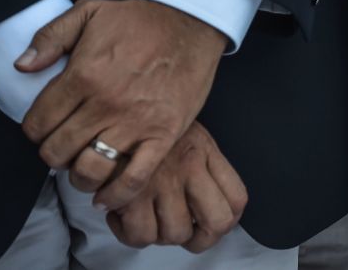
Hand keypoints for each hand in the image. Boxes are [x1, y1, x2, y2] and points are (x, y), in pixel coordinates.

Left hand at [16, 0, 226, 208]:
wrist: (192, 23)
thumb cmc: (142, 20)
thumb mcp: (90, 12)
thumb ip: (50, 37)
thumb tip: (23, 66)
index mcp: (83, 75)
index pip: (38, 124)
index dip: (36, 131)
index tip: (47, 129)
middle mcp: (105, 104)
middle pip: (58, 151)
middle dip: (55, 154)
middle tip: (66, 147)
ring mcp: (135, 123)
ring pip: (90, 170)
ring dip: (80, 177)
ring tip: (84, 169)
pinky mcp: (164, 134)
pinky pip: (134, 178)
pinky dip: (116, 194)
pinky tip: (107, 195)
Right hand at [106, 121, 247, 251]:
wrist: (110, 107)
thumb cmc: (144, 124)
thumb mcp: (184, 131)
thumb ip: (202, 162)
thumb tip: (208, 202)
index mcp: (205, 152)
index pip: (237, 198)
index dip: (227, 220)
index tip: (209, 222)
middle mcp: (190, 167)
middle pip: (217, 223)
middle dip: (201, 239)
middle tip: (183, 232)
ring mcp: (162, 181)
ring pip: (175, 234)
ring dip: (160, 234)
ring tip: (147, 218)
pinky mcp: (131, 193)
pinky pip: (140, 235)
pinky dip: (131, 233)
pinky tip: (123, 217)